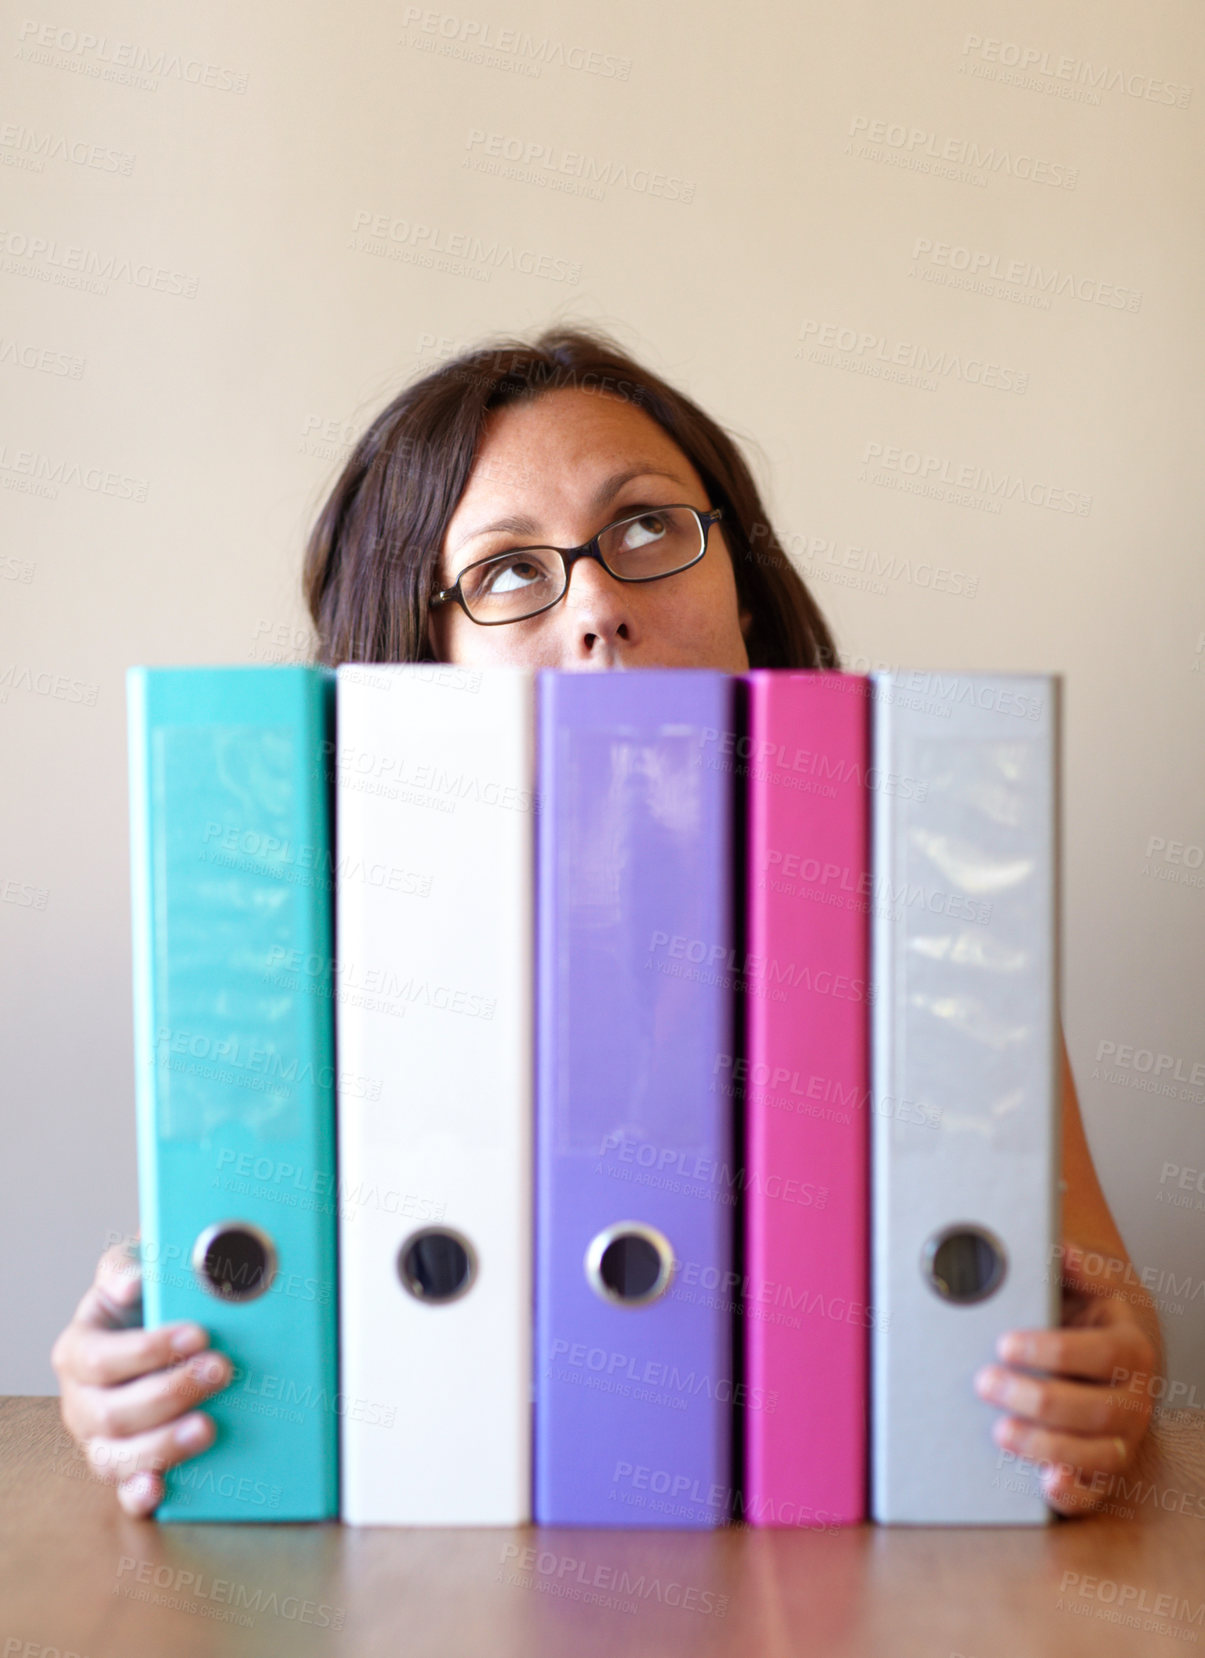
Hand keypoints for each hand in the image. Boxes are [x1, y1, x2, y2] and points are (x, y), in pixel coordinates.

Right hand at [50, 1239, 231, 1517]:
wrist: (168, 1326)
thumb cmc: (149, 1299)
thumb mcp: (134, 1269)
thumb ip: (126, 1267)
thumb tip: (134, 1281)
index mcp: (79, 1352)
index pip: (100, 1358)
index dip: (147, 1350)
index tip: (198, 1334)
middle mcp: (82, 1402)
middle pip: (112, 1412)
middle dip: (170, 1393)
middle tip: (220, 1370)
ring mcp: (100, 1441)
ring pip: (116, 1458)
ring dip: (163, 1445)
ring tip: (208, 1427)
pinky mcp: (127, 1469)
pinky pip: (125, 1491)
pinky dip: (140, 1494)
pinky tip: (163, 1488)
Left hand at [973, 1243, 1158, 1514]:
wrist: (1102, 1363)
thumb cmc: (1083, 1324)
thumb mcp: (1084, 1290)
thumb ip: (1073, 1270)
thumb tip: (1059, 1248)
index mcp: (1129, 1350)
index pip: (1098, 1353)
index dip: (1052, 1350)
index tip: (1005, 1344)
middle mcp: (1134, 1399)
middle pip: (1094, 1409)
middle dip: (1036, 1399)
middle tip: (986, 1382)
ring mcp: (1122, 1440)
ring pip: (1094, 1454)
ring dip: (1045, 1445)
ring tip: (1000, 1431)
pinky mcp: (1104, 1472)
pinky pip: (1095, 1493)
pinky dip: (1073, 1494)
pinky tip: (1046, 1484)